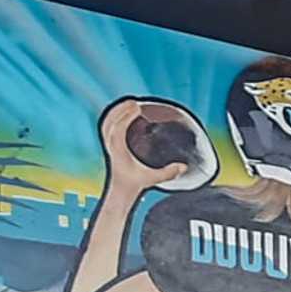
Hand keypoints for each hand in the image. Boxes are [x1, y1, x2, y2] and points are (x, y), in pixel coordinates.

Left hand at [97, 96, 211, 193]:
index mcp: (119, 152)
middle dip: (121, 110)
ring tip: (129, 102)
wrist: (121, 189)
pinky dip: (113, 115)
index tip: (137, 107)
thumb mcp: (153, 178)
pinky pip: (107, 125)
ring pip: (107, 122)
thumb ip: (168, 173)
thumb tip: (183, 167)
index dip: (125, 117)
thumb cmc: (135, 183)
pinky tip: (122, 110)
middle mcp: (111, 146)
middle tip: (134, 102)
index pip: (118, 130)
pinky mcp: (109, 143)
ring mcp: (108, 144)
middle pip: (110, 123)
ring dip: (116, 111)